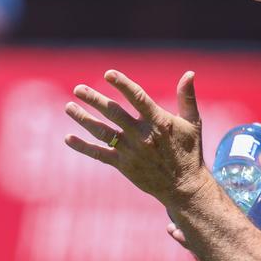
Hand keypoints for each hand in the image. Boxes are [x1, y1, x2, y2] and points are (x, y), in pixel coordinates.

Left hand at [64, 69, 209, 206]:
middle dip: (94, 100)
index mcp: (159, 121)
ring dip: (84, 119)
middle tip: (78, 89)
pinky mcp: (124, 165)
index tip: (108, 74)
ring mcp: (131, 151)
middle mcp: (142, 135)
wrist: (184, 187)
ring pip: (103, 132)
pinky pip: (100, 154)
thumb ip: (187, 97)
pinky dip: (83, 146)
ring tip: (68, 107)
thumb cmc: (189, 151)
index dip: (122, 85)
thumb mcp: (192, 123)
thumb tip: (189, 73)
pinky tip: (68, 138)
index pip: (138, 98)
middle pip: (114, 113)